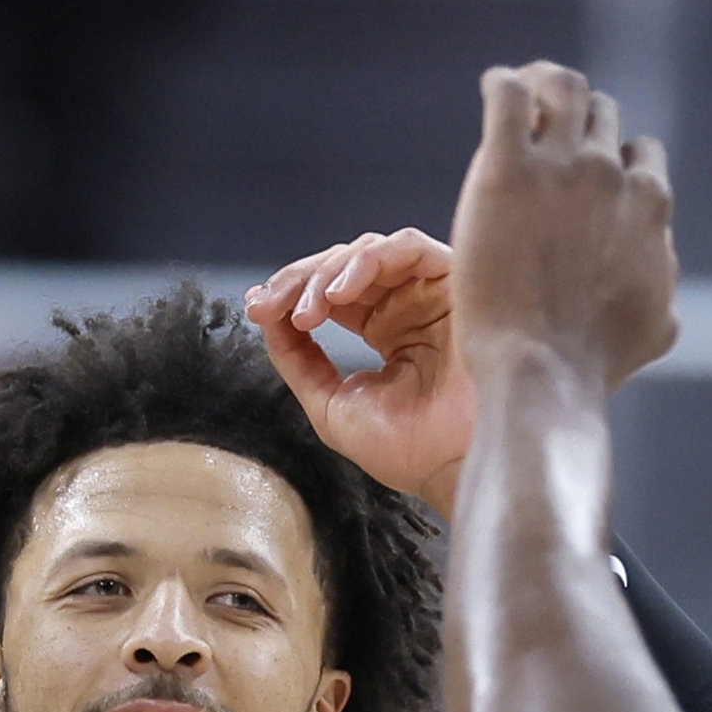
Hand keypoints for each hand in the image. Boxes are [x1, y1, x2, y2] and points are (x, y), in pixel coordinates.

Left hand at [249, 229, 472, 510]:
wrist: (452, 465)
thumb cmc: (406, 449)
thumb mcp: (329, 404)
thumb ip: (298, 360)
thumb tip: (266, 317)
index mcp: (387, 330)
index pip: (332, 292)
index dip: (291, 293)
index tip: (256, 308)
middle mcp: (409, 306)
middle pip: (344, 266)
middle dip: (299, 281)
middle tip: (270, 306)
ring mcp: (431, 293)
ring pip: (369, 251)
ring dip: (327, 274)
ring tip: (308, 312)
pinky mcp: (455, 283)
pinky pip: (407, 246)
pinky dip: (367, 260)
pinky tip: (340, 293)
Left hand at [449, 64, 680, 387]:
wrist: (543, 370)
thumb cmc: (595, 361)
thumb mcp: (658, 325)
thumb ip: (663, 282)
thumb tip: (664, 276)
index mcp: (650, 203)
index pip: (638, 152)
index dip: (610, 159)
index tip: (580, 177)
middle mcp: (612, 174)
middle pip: (601, 113)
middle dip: (574, 119)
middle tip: (542, 133)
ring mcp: (563, 167)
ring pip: (563, 87)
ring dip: (543, 83)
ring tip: (520, 94)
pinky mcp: (508, 169)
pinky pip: (510, 94)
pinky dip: (504, 84)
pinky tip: (495, 91)